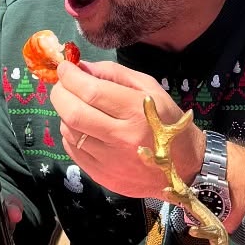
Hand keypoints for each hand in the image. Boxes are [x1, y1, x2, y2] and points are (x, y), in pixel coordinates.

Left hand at [49, 61, 204, 199]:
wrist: (185, 166)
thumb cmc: (166, 121)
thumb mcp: (149, 87)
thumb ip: (114, 73)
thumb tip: (80, 67)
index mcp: (136, 112)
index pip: (90, 91)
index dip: (70, 76)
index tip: (64, 67)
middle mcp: (122, 138)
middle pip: (73, 113)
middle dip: (59, 93)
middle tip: (62, 85)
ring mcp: (110, 161)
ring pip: (69, 131)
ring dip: (65, 114)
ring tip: (78, 107)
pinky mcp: (102, 177)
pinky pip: (72, 150)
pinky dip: (71, 134)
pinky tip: (84, 128)